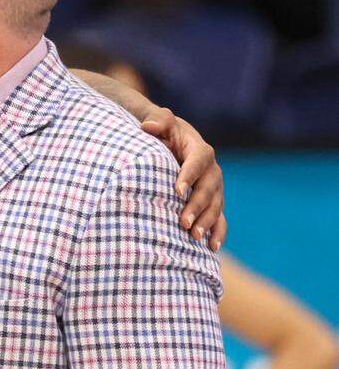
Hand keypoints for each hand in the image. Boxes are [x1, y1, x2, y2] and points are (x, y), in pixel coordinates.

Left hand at [139, 108, 226, 251]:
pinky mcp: (212, 203)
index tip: (177, 190)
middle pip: (209, 188)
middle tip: (183, 222)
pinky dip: (218, 232)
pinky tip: (212, 248)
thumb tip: (149, 126)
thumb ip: (157, 120)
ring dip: (208, 221)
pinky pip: (220, 218)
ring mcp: (214, 188)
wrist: (169, 145)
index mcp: (198, 149)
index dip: (190, 174)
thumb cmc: (161, 135)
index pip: (199, 160)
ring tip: (195, 237)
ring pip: (216, 205)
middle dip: (197, 205)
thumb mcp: (158, 123)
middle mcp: (211, 170)